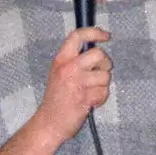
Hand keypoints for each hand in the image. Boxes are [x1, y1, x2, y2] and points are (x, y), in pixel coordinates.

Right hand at [37, 26, 111, 142]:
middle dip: (105, 63)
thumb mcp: (59, 73)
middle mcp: (69, 68)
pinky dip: (101, 98)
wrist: (50, 122)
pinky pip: (104, 92)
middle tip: (100, 72)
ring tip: (91, 92)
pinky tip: (90, 102)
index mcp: (61, 59)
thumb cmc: (56, 98)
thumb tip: (96, 53)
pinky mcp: (86, 97)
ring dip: (103, 85)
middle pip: (99, 54)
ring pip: (105, 75)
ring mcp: (78, 82)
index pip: (78, 36)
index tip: (106, 36)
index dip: (95, 32)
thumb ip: (74, 61)